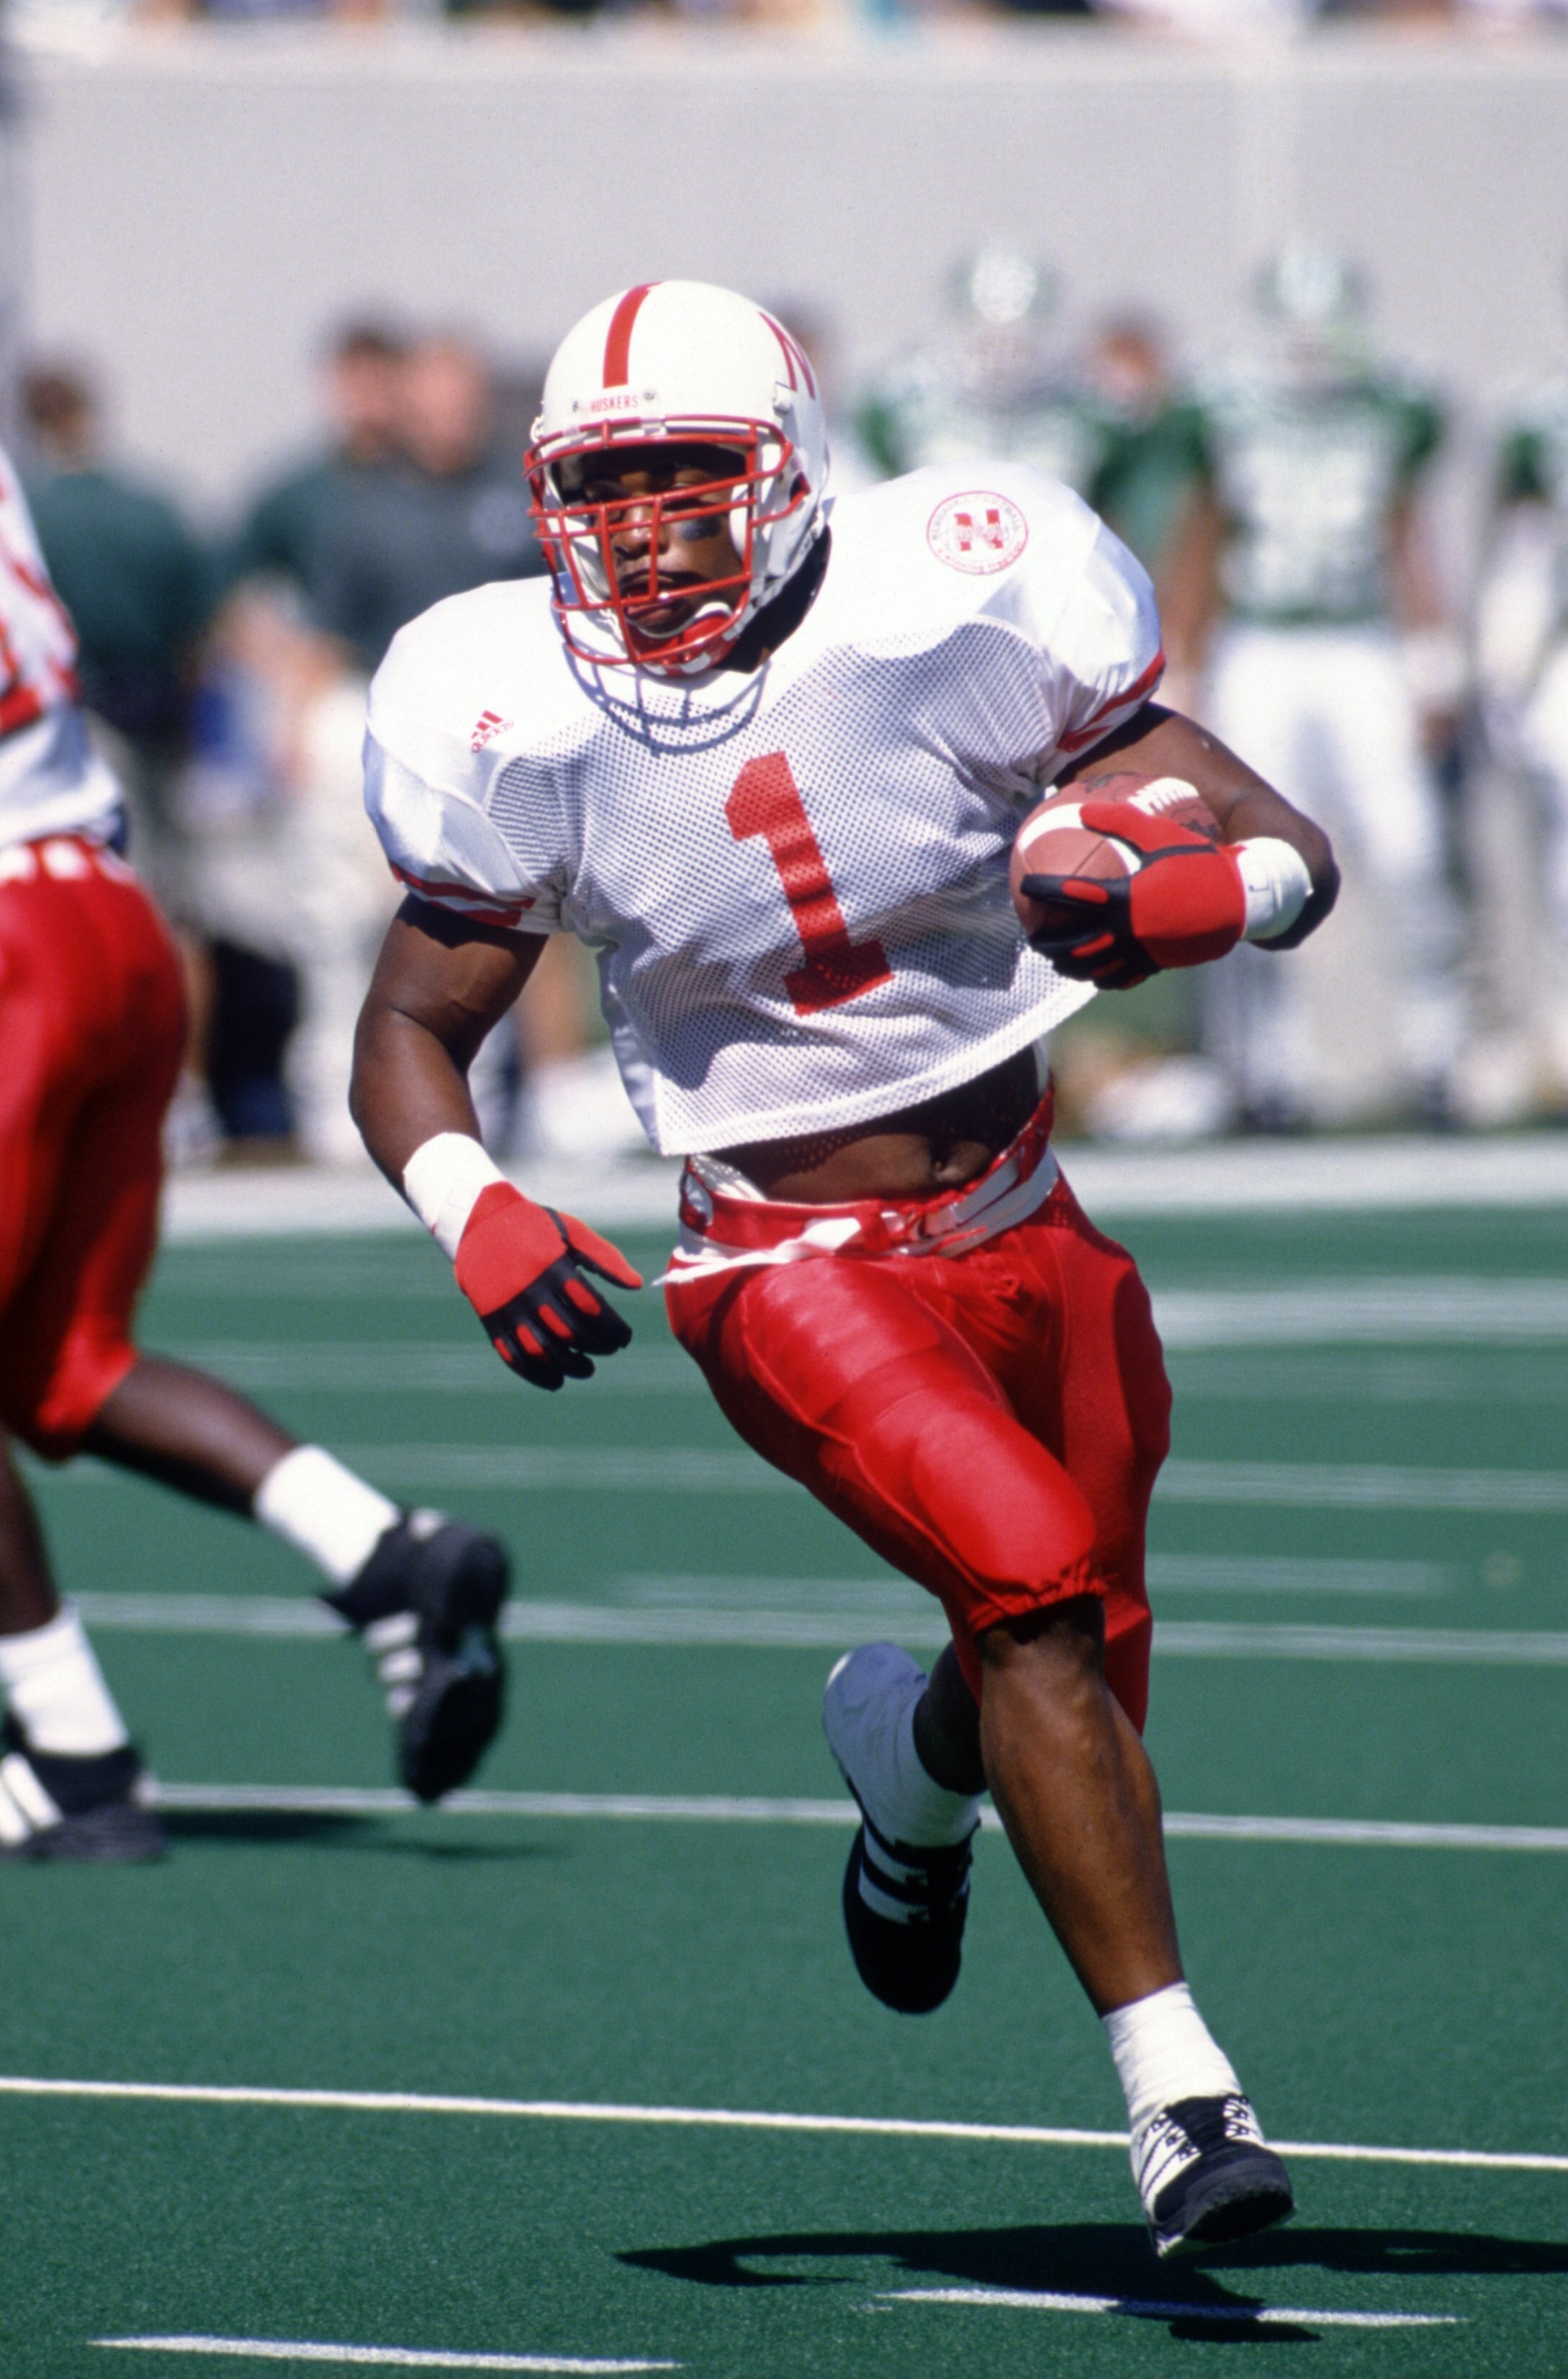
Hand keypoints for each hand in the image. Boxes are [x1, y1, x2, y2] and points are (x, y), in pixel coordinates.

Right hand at [454, 1183, 642, 1388]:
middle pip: (569, 1332)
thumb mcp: (571, 1231)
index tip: (624, 1337)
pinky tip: (556, 1380)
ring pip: (542, 1350)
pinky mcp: (490, 1320)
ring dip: (569, 1366)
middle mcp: (529, 1289)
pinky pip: (513, 1355)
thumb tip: (636, 1285)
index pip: (590, 1308)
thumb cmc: (534, 1227)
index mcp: (552, 1266)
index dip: (612, 1328)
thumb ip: (605, 1257)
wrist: (478, 1221)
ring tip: (587, 1369)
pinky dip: (535, 1374)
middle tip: (610, 1350)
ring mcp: (507, 1307)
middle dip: (597, 1347)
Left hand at [1020, 798, 1245, 989]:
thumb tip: (1083, 808)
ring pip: (1092, 968)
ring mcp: (1140, 951)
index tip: (1024, 886)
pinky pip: (1120, 977)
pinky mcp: (1154, 964)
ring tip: (1056, 960)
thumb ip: (1120, 821)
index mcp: (1123, 896)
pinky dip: (1101, 978)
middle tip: (1032, 935)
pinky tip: (1093, 974)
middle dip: (1046, 942)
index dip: (1042, 890)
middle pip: (1072, 943)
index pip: (1069, 894)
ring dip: (1068, 966)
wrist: (1238, 899)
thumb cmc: (1198, 861)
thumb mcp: (1160, 834)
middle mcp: (1126, 929)